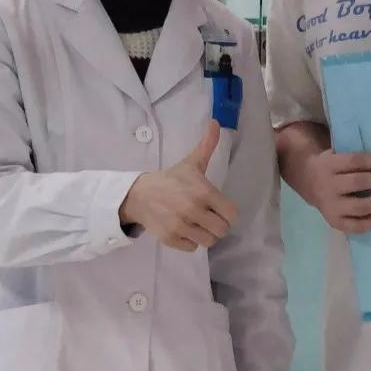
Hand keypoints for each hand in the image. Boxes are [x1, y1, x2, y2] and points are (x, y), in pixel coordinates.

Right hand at [120, 121, 238, 251]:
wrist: (140, 194)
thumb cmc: (171, 179)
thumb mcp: (191, 162)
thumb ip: (207, 144)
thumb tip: (216, 122)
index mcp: (203, 191)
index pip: (231, 214)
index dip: (228, 213)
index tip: (220, 208)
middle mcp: (193, 210)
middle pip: (222, 230)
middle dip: (217, 224)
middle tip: (209, 217)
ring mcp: (181, 226)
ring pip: (209, 242)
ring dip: (205, 234)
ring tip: (198, 224)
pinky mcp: (170, 239)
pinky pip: (192, 248)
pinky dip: (191, 241)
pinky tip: (185, 229)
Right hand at [304, 149, 370, 233]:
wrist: (308, 181)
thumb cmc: (331, 165)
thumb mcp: (336, 154)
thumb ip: (354, 157)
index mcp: (328, 165)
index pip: (354, 161)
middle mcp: (327, 186)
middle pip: (357, 182)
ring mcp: (330, 206)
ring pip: (358, 207)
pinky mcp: (333, 221)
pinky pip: (355, 226)